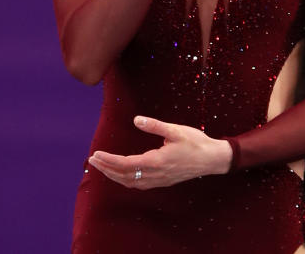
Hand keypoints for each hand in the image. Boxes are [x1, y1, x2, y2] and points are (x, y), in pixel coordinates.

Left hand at [87, 116, 232, 188]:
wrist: (212, 159)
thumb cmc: (195, 142)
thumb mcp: (176, 130)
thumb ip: (154, 125)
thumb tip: (136, 120)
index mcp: (156, 161)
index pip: (125, 164)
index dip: (108, 160)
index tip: (96, 155)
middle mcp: (154, 174)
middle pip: (124, 176)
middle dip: (106, 169)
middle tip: (92, 161)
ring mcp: (158, 180)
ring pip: (130, 182)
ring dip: (114, 176)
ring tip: (102, 167)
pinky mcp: (162, 181)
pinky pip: (138, 184)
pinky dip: (125, 180)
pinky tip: (122, 174)